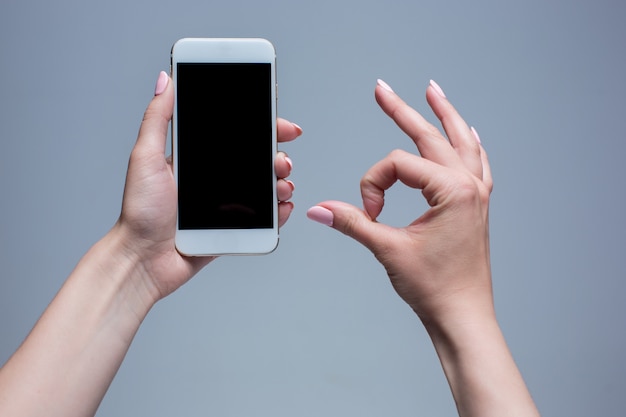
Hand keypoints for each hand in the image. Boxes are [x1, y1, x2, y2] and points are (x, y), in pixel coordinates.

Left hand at [117, 71, 301, 299]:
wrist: (143, 259)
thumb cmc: (140, 211)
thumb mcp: (145, 156)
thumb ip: (158, 118)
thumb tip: (165, 79)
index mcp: (198, 159)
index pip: (237, 136)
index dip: (263, 127)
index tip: (282, 125)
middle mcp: (215, 179)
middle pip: (258, 160)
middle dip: (278, 156)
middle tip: (281, 161)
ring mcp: (226, 204)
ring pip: (266, 187)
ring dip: (282, 183)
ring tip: (281, 185)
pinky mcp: (233, 228)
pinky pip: (264, 218)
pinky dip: (279, 212)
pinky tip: (282, 207)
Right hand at [307, 79, 491, 324]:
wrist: (462, 315)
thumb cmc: (435, 287)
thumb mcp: (388, 249)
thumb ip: (353, 222)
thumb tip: (319, 209)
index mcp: (452, 190)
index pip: (397, 165)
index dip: (372, 185)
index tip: (368, 214)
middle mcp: (468, 185)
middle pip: (430, 136)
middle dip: (402, 110)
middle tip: (381, 88)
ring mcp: (476, 194)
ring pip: (460, 142)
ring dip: (444, 115)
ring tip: (432, 91)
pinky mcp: (475, 205)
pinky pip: (476, 163)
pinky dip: (467, 143)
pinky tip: (466, 132)